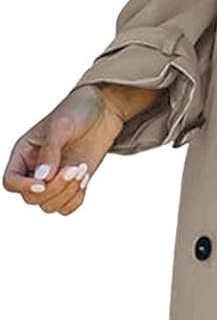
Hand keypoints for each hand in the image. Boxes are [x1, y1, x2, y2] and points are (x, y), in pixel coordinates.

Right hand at [3, 86, 125, 215]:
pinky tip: (85, 179)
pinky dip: (76, 199)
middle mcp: (34, 170)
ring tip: (82, 169)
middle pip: (31, 198)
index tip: (43, 183)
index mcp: (23, 153)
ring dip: (67, 193)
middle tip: (75, 167)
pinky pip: (66, 208)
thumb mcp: (61, 125)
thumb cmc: (77, 111)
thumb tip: (42, 178)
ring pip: (49, 206)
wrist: (102, 111)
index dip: (24, 187)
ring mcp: (53, 180)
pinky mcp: (70, 186)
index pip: (11, 181)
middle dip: (54, 188)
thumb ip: (50, 150)